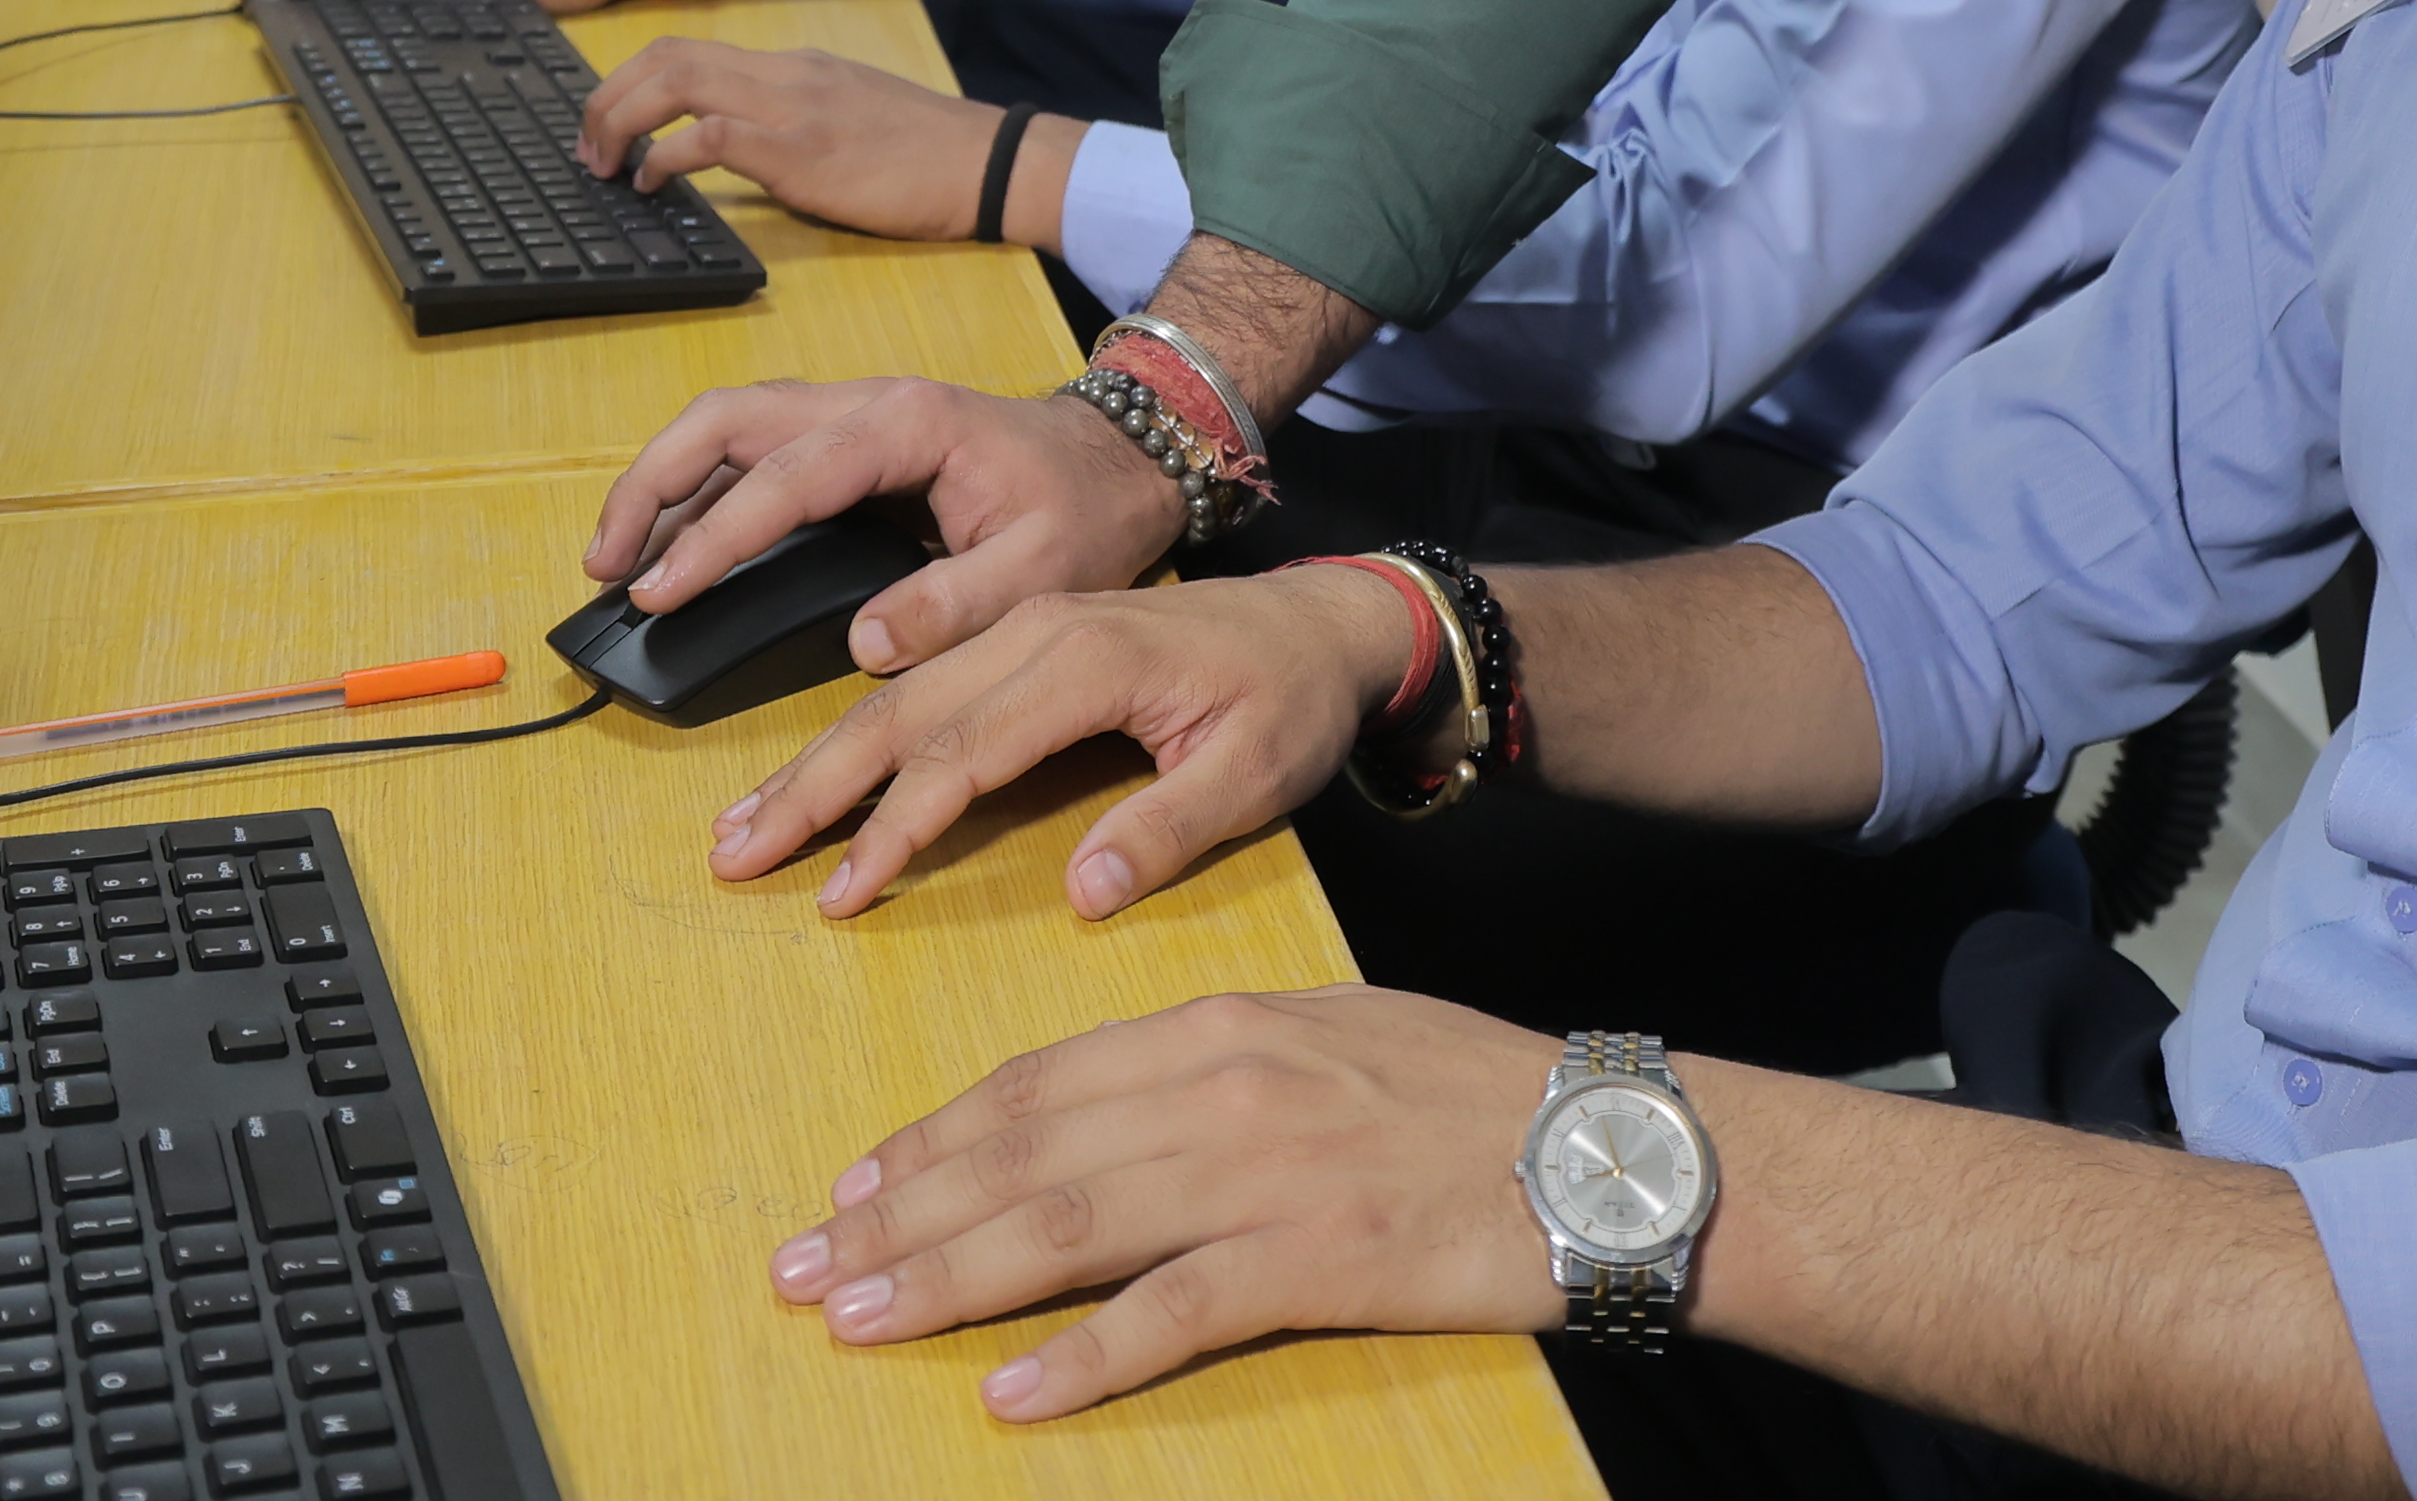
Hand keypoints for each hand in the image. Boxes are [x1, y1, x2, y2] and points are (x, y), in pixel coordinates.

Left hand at [580, 42, 1050, 240]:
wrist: (986, 162)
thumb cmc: (926, 154)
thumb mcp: (848, 117)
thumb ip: (792, 120)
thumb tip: (736, 147)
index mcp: (792, 66)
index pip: (689, 48)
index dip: (630, 79)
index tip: (607, 121)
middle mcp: (783, 73)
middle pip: (666, 55)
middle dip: (607, 96)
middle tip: (586, 145)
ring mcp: (790, 106)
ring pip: (676, 81)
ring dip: (622, 119)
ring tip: (604, 163)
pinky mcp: (800, 151)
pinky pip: (710, 136)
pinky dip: (666, 157)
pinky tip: (654, 185)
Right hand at [584, 376, 1183, 672]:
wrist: (1124, 461)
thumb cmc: (1087, 509)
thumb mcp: (1044, 570)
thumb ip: (957, 605)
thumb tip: (863, 643)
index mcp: (908, 425)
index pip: (786, 472)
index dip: (714, 532)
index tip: (659, 588)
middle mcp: (867, 404)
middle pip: (726, 419)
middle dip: (652, 484)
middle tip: (604, 566)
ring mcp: (852, 417)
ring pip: (728, 426)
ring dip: (662, 484)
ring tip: (612, 562)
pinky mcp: (848, 443)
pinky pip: (753, 451)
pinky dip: (697, 491)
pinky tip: (671, 547)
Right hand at [712, 564, 1400, 919]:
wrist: (1325, 620)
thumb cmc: (1294, 699)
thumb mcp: (1260, 771)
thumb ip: (1170, 827)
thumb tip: (1083, 894)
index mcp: (1091, 658)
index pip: (967, 750)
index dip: (897, 826)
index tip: (839, 894)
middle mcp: (1040, 632)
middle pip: (901, 712)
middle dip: (813, 788)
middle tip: (733, 856)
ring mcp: (1025, 628)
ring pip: (898, 695)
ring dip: (815, 761)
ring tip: (742, 825)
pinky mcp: (1023, 636)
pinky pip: (923, 683)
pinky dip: (858, 733)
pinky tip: (813, 774)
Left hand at [772, 987, 1564, 1421]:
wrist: (1612, 1144)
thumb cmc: (1479, 1095)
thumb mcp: (1334, 1038)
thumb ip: (1220, 1066)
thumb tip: (1119, 1109)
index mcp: (1223, 1025)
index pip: (1039, 1079)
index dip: (934, 1136)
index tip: (855, 1182)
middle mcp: (1227, 1085)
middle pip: (1024, 1149)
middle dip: (899, 1210)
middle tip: (804, 1262)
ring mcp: (1269, 1174)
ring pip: (1068, 1223)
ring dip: (946, 1276)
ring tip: (855, 1317)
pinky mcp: (1319, 1262)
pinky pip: (1172, 1314)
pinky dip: (1080, 1355)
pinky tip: (1007, 1391)